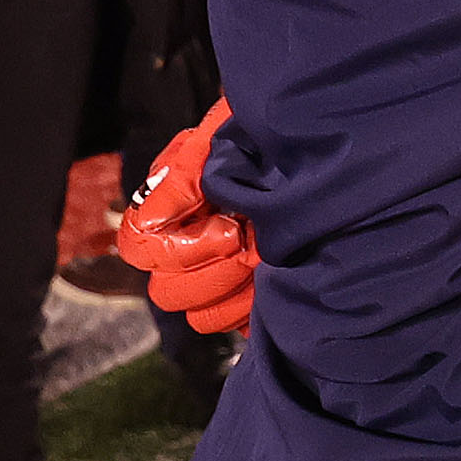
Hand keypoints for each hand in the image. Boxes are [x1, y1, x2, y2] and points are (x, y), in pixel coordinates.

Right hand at [116, 98, 256, 335]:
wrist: (322, 149)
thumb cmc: (267, 138)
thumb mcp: (224, 135)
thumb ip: (184, 172)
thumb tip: (152, 220)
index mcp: (173, 210)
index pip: (139, 248)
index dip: (175, 245)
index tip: (224, 221)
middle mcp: (189, 249)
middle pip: (166, 291)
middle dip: (209, 268)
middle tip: (246, 238)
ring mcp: (219, 278)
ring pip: (200, 316)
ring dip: (233, 287)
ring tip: (263, 254)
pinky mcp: (249, 299)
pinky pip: (236, 325)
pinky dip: (254, 305)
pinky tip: (275, 274)